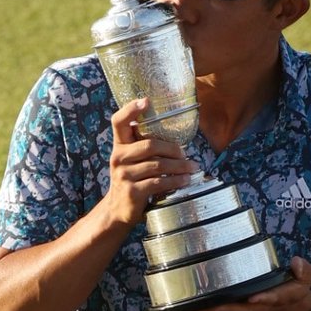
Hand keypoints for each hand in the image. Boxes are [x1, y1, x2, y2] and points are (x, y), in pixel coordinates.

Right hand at [104, 98, 197, 229]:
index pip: (118, 121)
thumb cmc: (132, 179)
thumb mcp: (132, 160)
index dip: (130, 109)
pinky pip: (158, 183)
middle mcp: (118, 157)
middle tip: (186, 154)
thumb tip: (177, 142)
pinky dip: (175, 181)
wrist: (118, 209)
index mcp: (119, 145)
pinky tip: (184, 181)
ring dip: (178, 167)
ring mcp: (124, 175)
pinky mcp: (132, 191)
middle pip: (149, 145)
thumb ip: (144, 148)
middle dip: (172, 149)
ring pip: (157, 165)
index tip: (146, 101)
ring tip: (192, 168)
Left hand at [191, 256, 310, 310]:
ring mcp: (246, 307)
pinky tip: (187, 306)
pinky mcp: (238, 305)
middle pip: (236, 309)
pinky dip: (204, 309)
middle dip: (217, 309)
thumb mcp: (306, 279)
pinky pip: (219, 308)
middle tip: (196, 308)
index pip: (270, 298)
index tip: (254, 298)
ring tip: (183, 309)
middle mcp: (257, 304)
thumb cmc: (296, 289)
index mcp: (277, 297)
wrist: (291, 308)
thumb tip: (296, 263)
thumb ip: (304, 271)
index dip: (263, 298)